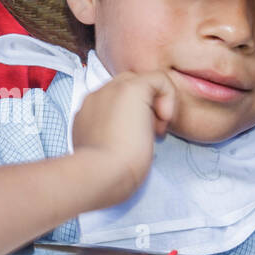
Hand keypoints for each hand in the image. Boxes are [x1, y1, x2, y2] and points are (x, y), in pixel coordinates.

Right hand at [71, 71, 176, 206]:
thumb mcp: (98, 155)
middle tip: (149, 135)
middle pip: (125, 88)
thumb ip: (104, 143)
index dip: (129, 119)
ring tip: (156, 131)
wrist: (100, 172)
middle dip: (142, 108)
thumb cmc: (103, 175)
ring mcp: (110, 89)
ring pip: (141, 82)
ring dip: (154, 104)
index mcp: (87, 114)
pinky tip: (165, 119)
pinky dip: (168, 96)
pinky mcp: (131, 88)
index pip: (112, 104)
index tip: (135, 142)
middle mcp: (95, 97)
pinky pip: (159, 79)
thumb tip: (117, 144)